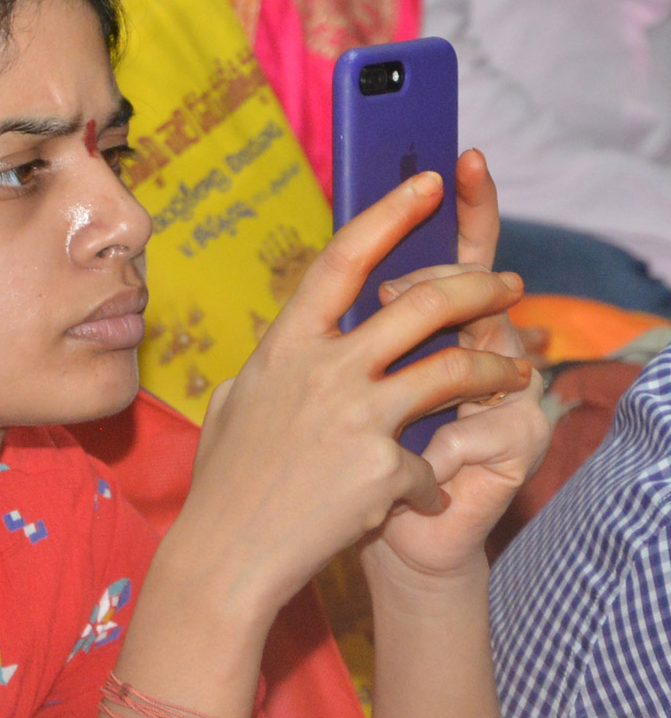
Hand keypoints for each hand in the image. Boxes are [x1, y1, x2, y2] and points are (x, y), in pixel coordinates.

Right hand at [165, 160, 530, 627]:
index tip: (427, 185)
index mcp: (286, 344)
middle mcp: (324, 369)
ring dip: (497, 365)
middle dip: (478, 286)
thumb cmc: (224, 478)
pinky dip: (431, 480)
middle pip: (421, 305)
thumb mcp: (236, 401)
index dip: (389, 214)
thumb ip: (273, 362)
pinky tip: (422, 496)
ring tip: (516, 371)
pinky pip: (430, 463)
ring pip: (453, 369)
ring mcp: (356, 417)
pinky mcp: (383, 468)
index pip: (343, 258)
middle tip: (509, 285)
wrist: (228, 554)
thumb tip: (292, 338)